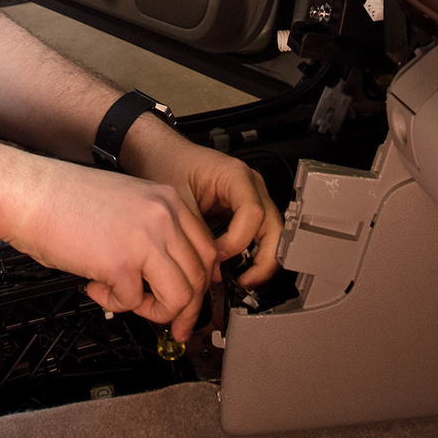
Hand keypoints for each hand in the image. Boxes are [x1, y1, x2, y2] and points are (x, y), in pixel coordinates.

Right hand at [2, 157, 218, 340]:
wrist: (30, 194)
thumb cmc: (66, 200)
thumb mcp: (128, 203)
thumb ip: (154, 231)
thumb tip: (168, 273)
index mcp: (167, 201)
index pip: (207, 249)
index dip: (200, 283)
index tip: (190, 302)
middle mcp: (163, 217)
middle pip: (199, 276)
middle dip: (185, 309)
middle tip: (170, 323)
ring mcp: (145, 240)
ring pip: (179, 296)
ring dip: (154, 310)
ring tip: (127, 301)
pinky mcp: (119, 263)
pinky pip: (132, 302)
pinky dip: (114, 303)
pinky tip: (94, 287)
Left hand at [119, 116, 283, 287]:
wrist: (163, 155)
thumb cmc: (170, 165)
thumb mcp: (178, 201)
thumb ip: (196, 234)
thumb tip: (210, 268)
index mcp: (236, 176)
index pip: (253, 214)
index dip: (237, 241)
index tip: (216, 256)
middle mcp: (251, 186)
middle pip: (274, 228)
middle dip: (264, 260)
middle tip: (244, 282)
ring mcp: (252, 198)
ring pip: (272, 235)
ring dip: (262, 261)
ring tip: (243, 281)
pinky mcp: (245, 210)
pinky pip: (259, 236)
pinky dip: (253, 256)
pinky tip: (238, 270)